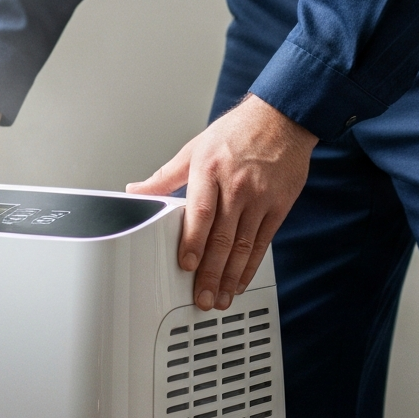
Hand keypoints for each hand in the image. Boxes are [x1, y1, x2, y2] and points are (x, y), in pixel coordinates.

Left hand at [128, 94, 318, 310]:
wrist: (282, 119)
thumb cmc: (236, 132)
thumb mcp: (195, 147)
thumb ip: (166, 175)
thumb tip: (136, 191)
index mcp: (210, 169)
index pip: (201, 213)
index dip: (193, 242)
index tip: (186, 266)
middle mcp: (236, 185)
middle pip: (222, 236)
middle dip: (212, 273)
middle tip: (203, 298)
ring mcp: (260, 197)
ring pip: (243, 245)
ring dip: (231, 277)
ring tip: (222, 298)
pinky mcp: (279, 205)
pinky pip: (263, 242)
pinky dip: (252, 265)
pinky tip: (242, 280)